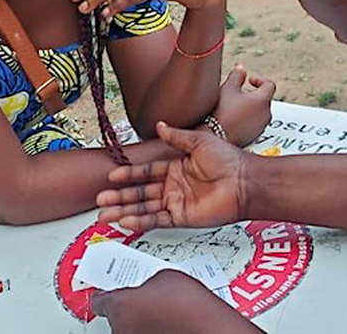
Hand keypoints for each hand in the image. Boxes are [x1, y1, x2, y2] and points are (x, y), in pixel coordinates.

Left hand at [91, 270, 253, 333]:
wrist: (207, 326)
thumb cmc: (188, 304)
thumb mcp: (164, 276)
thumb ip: (146, 281)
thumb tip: (147, 284)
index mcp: (120, 305)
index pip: (98, 300)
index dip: (105, 292)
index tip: (109, 289)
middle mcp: (121, 328)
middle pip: (115, 315)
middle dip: (127, 306)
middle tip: (143, 297)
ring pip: (128, 328)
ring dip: (138, 320)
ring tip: (159, 311)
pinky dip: (148, 329)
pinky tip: (165, 323)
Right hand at [96, 121, 247, 230]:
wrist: (245, 180)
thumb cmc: (228, 159)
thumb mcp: (199, 141)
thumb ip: (176, 136)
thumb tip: (159, 124)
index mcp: (177, 167)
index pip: (147, 172)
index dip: (129, 175)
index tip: (112, 176)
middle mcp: (175, 186)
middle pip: (141, 192)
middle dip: (120, 196)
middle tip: (101, 198)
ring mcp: (178, 202)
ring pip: (145, 208)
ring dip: (125, 210)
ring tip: (104, 213)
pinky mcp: (183, 218)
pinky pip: (158, 220)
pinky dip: (141, 221)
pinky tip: (126, 221)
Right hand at [212, 65, 274, 146]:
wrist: (214, 136)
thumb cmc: (222, 111)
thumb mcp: (228, 87)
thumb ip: (237, 75)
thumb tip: (241, 69)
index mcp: (263, 100)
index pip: (269, 84)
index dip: (259, 80)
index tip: (248, 80)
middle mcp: (266, 114)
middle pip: (264, 98)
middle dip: (252, 93)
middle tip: (237, 92)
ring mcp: (261, 126)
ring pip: (260, 111)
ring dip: (250, 105)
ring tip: (233, 105)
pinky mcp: (255, 136)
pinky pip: (255, 122)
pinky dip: (248, 117)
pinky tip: (233, 117)